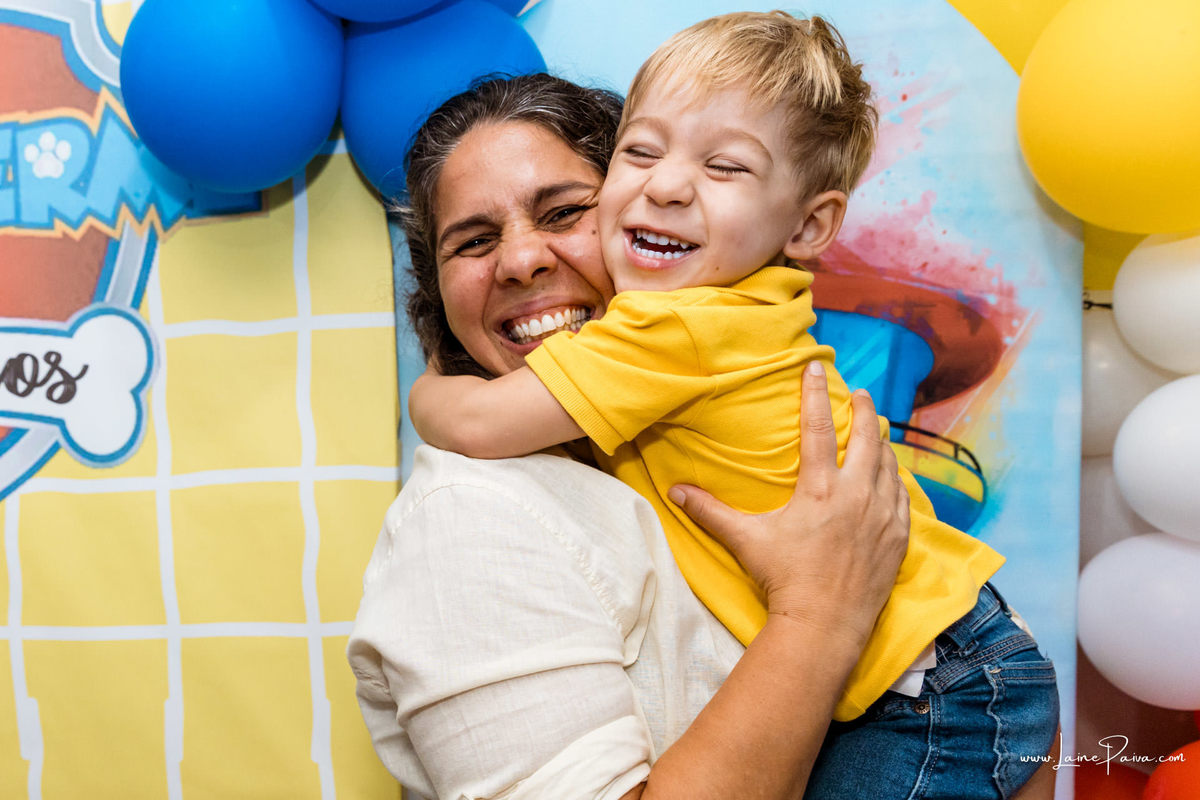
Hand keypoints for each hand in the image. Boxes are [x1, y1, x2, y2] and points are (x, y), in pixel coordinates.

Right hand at [669, 362, 909, 649]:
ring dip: (883, 444)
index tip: (817, 368)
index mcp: (820, 489)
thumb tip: (674, 491)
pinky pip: (903, 498)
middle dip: (865, 411)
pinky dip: (897, 481)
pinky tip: (893, 477)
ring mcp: (882, 517)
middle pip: (869, 439)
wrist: (824, 624)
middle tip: (861, 393)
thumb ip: (710, 512)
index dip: (816, 394)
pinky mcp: (898, 539)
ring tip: (879, 432)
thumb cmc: (783, 580)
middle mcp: (856, 496)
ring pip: (890, 466)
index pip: (819, 428)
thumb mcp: (745, 540)